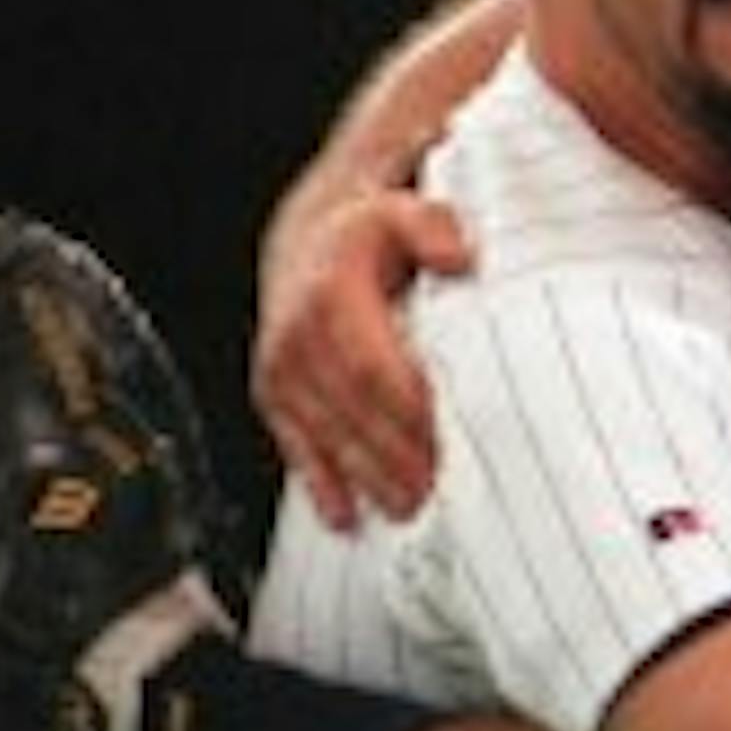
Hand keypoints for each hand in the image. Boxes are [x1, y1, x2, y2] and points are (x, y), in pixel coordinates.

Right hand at [250, 183, 468, 527]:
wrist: (307, 242)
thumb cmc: (366, 240)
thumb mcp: (403, 214)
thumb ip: (431, 228)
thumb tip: (458, 256)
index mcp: (332, 295)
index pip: (374, 367)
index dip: (407, 411)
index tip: (443, 443)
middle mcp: (298, 335)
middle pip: (352, 411)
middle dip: (393, 456)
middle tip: (433, 492)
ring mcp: (281, 368)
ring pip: (326, 435)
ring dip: (365, 478)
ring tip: (405, 509)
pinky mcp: (272, 393)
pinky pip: (294, 445)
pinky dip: (320, 484)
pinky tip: (344, 516)